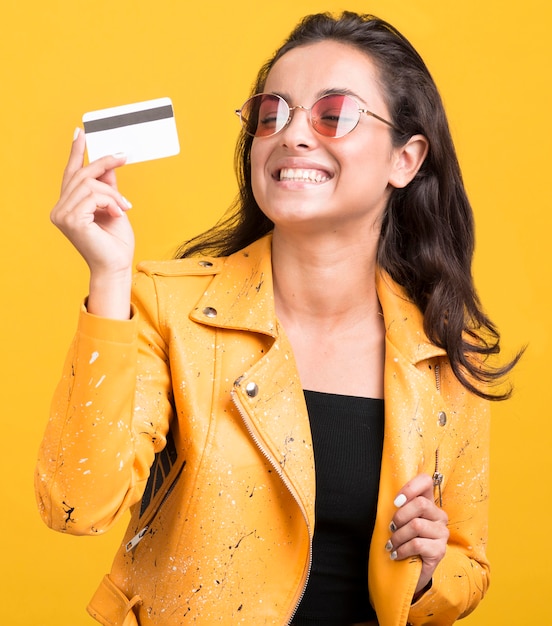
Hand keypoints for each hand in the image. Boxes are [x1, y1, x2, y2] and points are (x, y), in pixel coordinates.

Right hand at [51, 129, 134, 317]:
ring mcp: (62, 215)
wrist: (117, 266)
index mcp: (68, 206)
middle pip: (82, 174)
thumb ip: (107, 187)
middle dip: (105, 165)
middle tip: (124, 157)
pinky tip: (118, 213)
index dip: (76, 153)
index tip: (81, 133)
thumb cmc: (115, 242)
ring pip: (90, 184)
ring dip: (113, 193)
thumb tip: (108, 165)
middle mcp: (60, 209)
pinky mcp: (70, 220)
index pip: (71, 174)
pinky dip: (110, 201)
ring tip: (124, 207)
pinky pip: (93, 196)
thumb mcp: (113, 207)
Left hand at [387, 473, 448, 598]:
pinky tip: (396, 554)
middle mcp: (439, 516)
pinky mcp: (440, 551)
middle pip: (420, 504)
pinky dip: (402, 549)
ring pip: (417, 525)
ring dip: (398, 536)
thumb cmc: (403, 540)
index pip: (426, 481)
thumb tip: (391, 500)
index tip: (396, 502)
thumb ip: (399, 507)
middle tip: (391, 528)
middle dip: (400, 516)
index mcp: (429, 503)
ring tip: (392, 544)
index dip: (410, 488)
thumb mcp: (400, 521)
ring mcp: (442, 533)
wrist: (411, 571)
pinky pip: (417, 544)